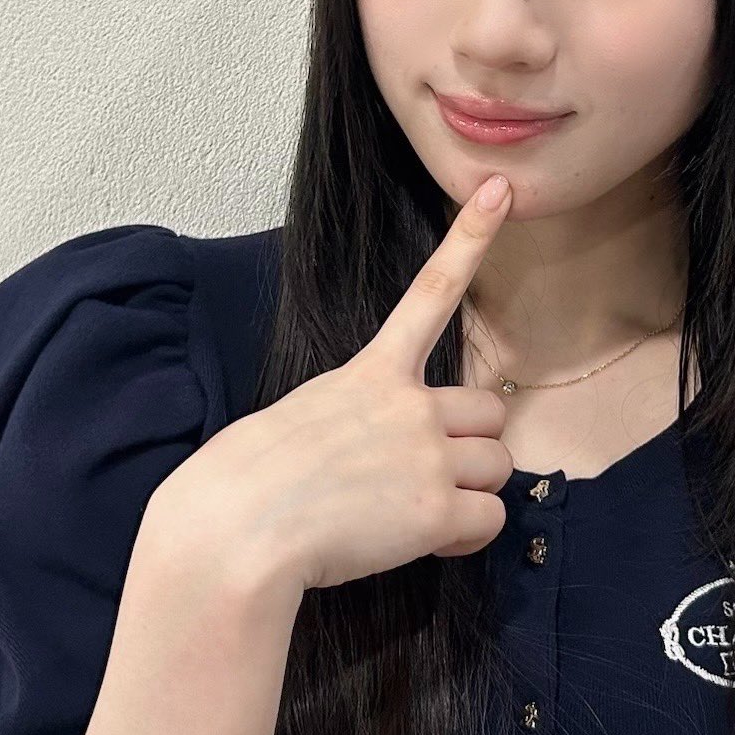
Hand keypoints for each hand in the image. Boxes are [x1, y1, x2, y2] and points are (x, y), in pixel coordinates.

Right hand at [154, 173, 517, 593]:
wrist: (236, 530)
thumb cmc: (244, 485)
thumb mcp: (298, 423)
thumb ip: (356, 425)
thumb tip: (382, 467)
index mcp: (369, 374)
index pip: (430, 294)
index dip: (470, 240)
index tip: (498, 191)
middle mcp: (408, 403)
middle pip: (489, 413)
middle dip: (469, 449)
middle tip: (417, 481)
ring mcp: (427, 452)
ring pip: (497, 468)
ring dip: (467, 495)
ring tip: (407, 517)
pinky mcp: (436, 507)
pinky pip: (488, 520)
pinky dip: (463, 537)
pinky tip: (418, 542)